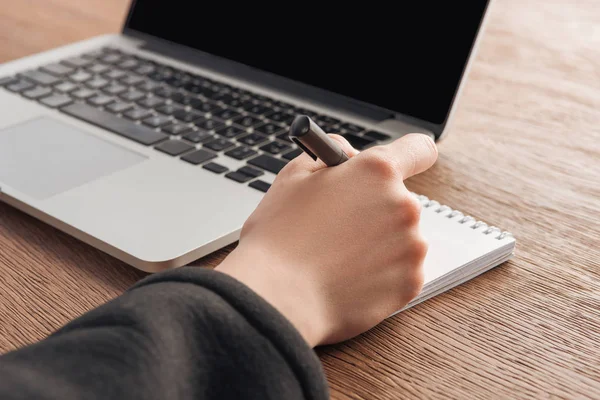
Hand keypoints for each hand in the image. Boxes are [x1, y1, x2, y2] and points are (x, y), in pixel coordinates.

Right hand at [215, 133, 437, 346]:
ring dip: (377, 243)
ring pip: (400, 237)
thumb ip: (329, 154)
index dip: (408, 155)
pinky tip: (347, 277)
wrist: (278, 298)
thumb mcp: (293, 177)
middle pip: (399, 200)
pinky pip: (400, 271)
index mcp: (377, 172)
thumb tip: (348, 154)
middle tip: (338, 226)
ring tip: (337, 257)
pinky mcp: (410, 283)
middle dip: (373, 209)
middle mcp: (403, 205)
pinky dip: (379, 274)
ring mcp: (411, 247)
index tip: (398, 166)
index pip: (417, 150)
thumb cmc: (279, 238)